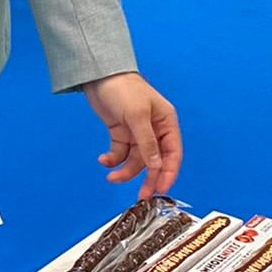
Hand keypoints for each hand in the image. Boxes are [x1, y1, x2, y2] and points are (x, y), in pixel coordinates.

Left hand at [84, 72, 182, 198]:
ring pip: (135, 160)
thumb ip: (147, 143)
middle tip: (141, 195)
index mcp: (166, 123)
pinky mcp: (121, 133)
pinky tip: (104, 160)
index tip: (160, 189)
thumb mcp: (137, 115)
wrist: (98, 76)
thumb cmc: (123, 88)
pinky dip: (112, 159)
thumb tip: (156, 166)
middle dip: (147, 178)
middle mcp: (154, 130)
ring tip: (112, 177)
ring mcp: (137, 133)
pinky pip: (120, 153)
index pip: (172, 154)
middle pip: (154, 161)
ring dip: (124, 170)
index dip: (169, 173)